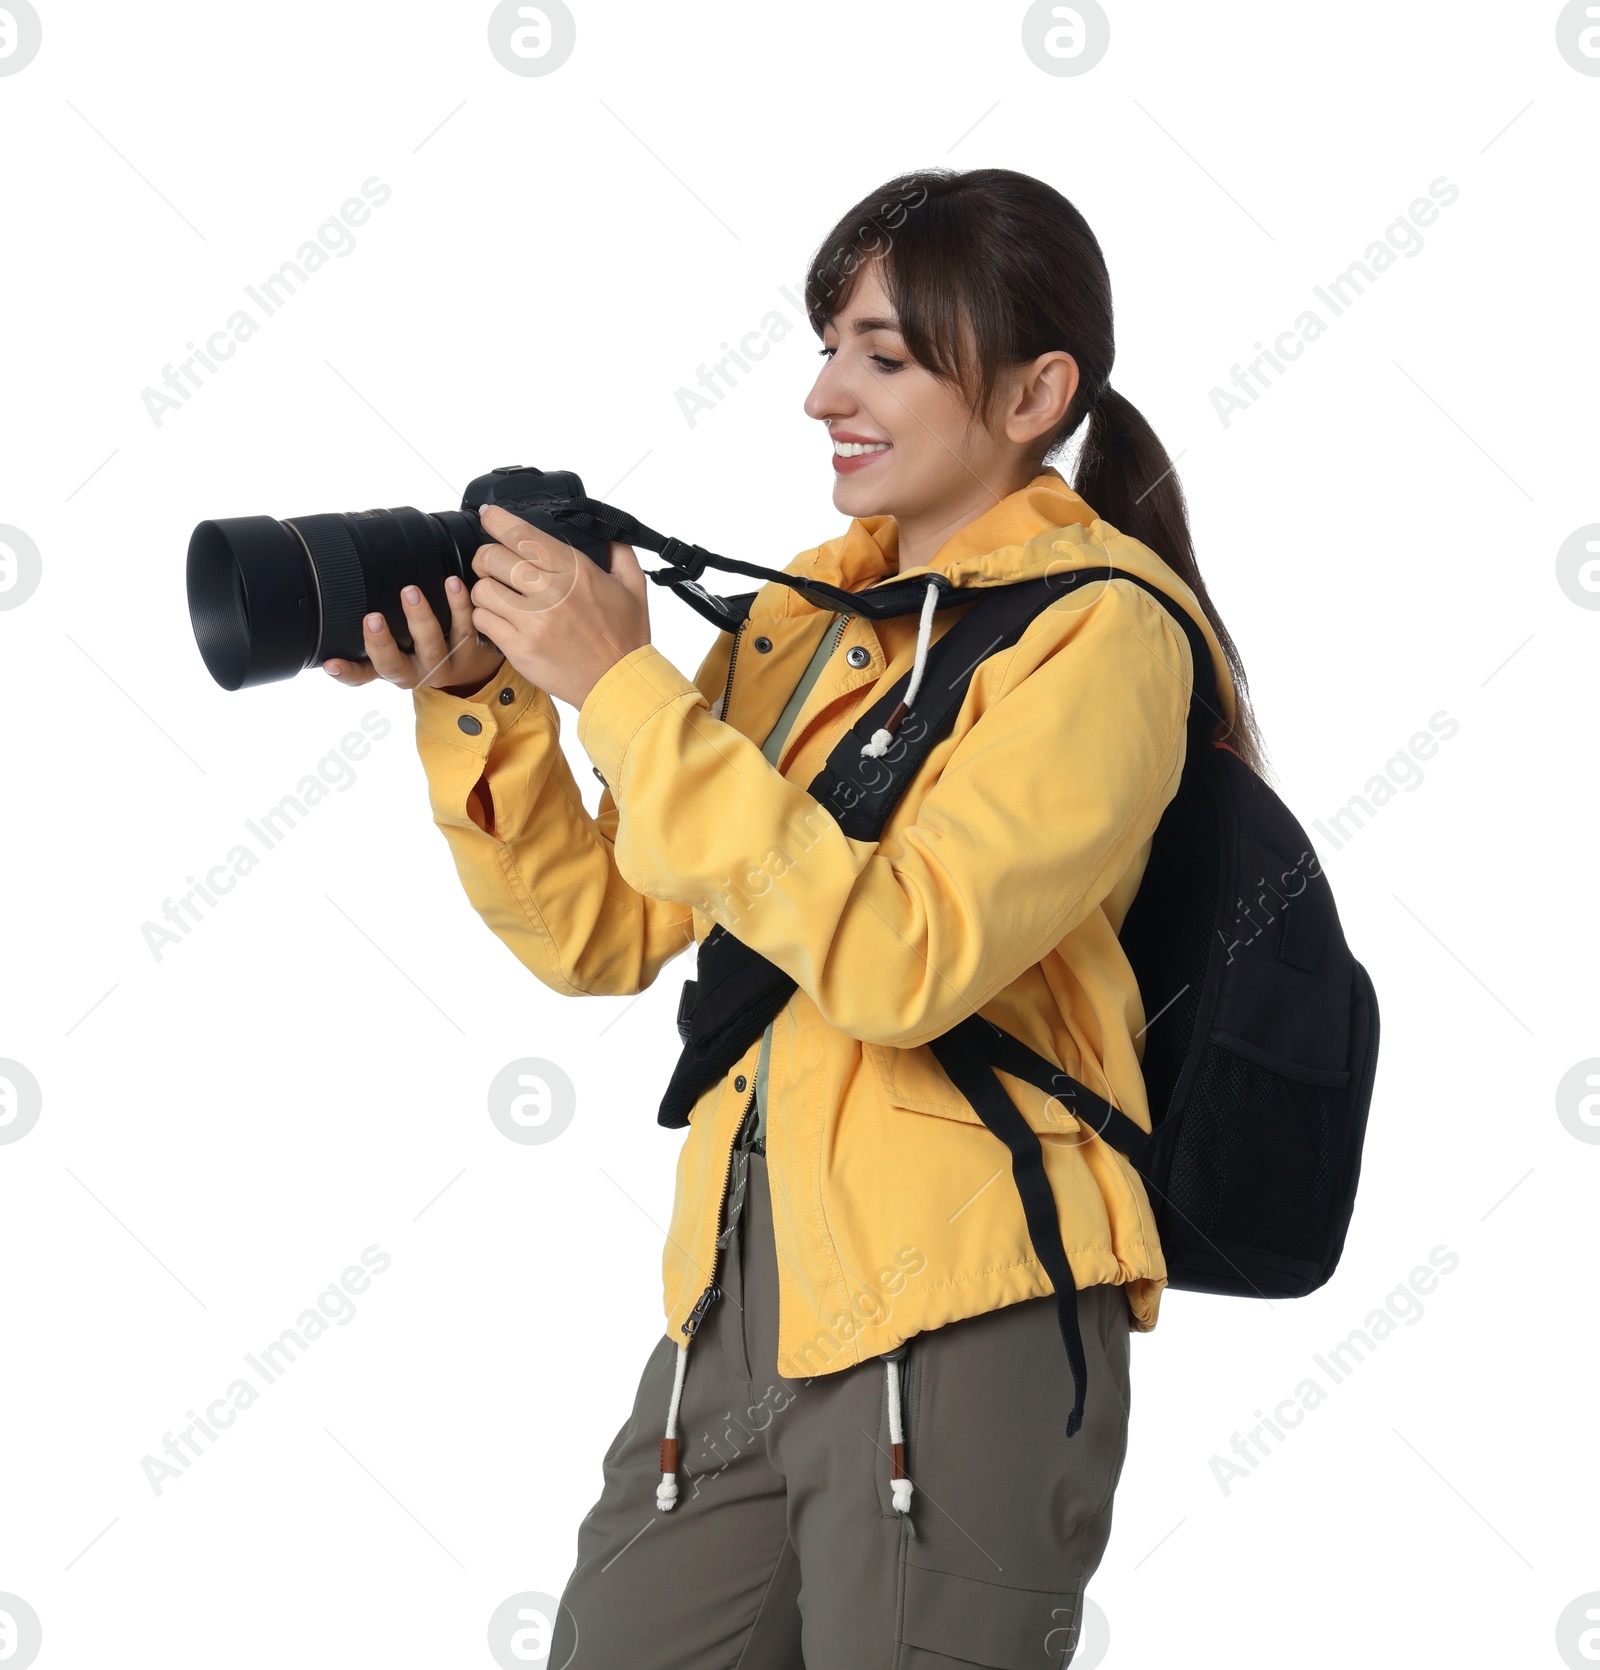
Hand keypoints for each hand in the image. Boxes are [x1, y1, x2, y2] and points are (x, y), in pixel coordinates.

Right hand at [321, 573, 506, 693]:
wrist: (477, 667)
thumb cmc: (426, 650)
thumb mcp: (399, 651)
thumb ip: (373, 639)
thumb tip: (338, 610)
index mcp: (395, 671)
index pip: (363, 675)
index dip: (347, 673)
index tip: (332, 662)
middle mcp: (418, 672)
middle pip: (396, 666)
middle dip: (382, 644)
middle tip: (371, 617)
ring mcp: (446, 663)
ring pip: (432, 646)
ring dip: (420, 618)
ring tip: (410, 591)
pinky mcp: (472, 649)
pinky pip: (465, 626)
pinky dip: (459, 604)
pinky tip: (453, 583)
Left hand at [463, 503, 650, 708]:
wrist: (619, 683)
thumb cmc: (625, 637)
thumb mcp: (633, 586)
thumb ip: (618, 552)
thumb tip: (605, 532)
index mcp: (574, 570)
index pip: (522, 534)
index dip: (497, 521)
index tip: (489, 517)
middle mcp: (550, 591)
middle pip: (491, 557)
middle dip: (485, 557)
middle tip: (491, 565)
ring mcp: (532, 621)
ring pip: (481, 589)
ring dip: (485, 589)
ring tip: (498, 596)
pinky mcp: (519, 647)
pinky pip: (483, 620)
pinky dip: (486, 617)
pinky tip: (501, 620)